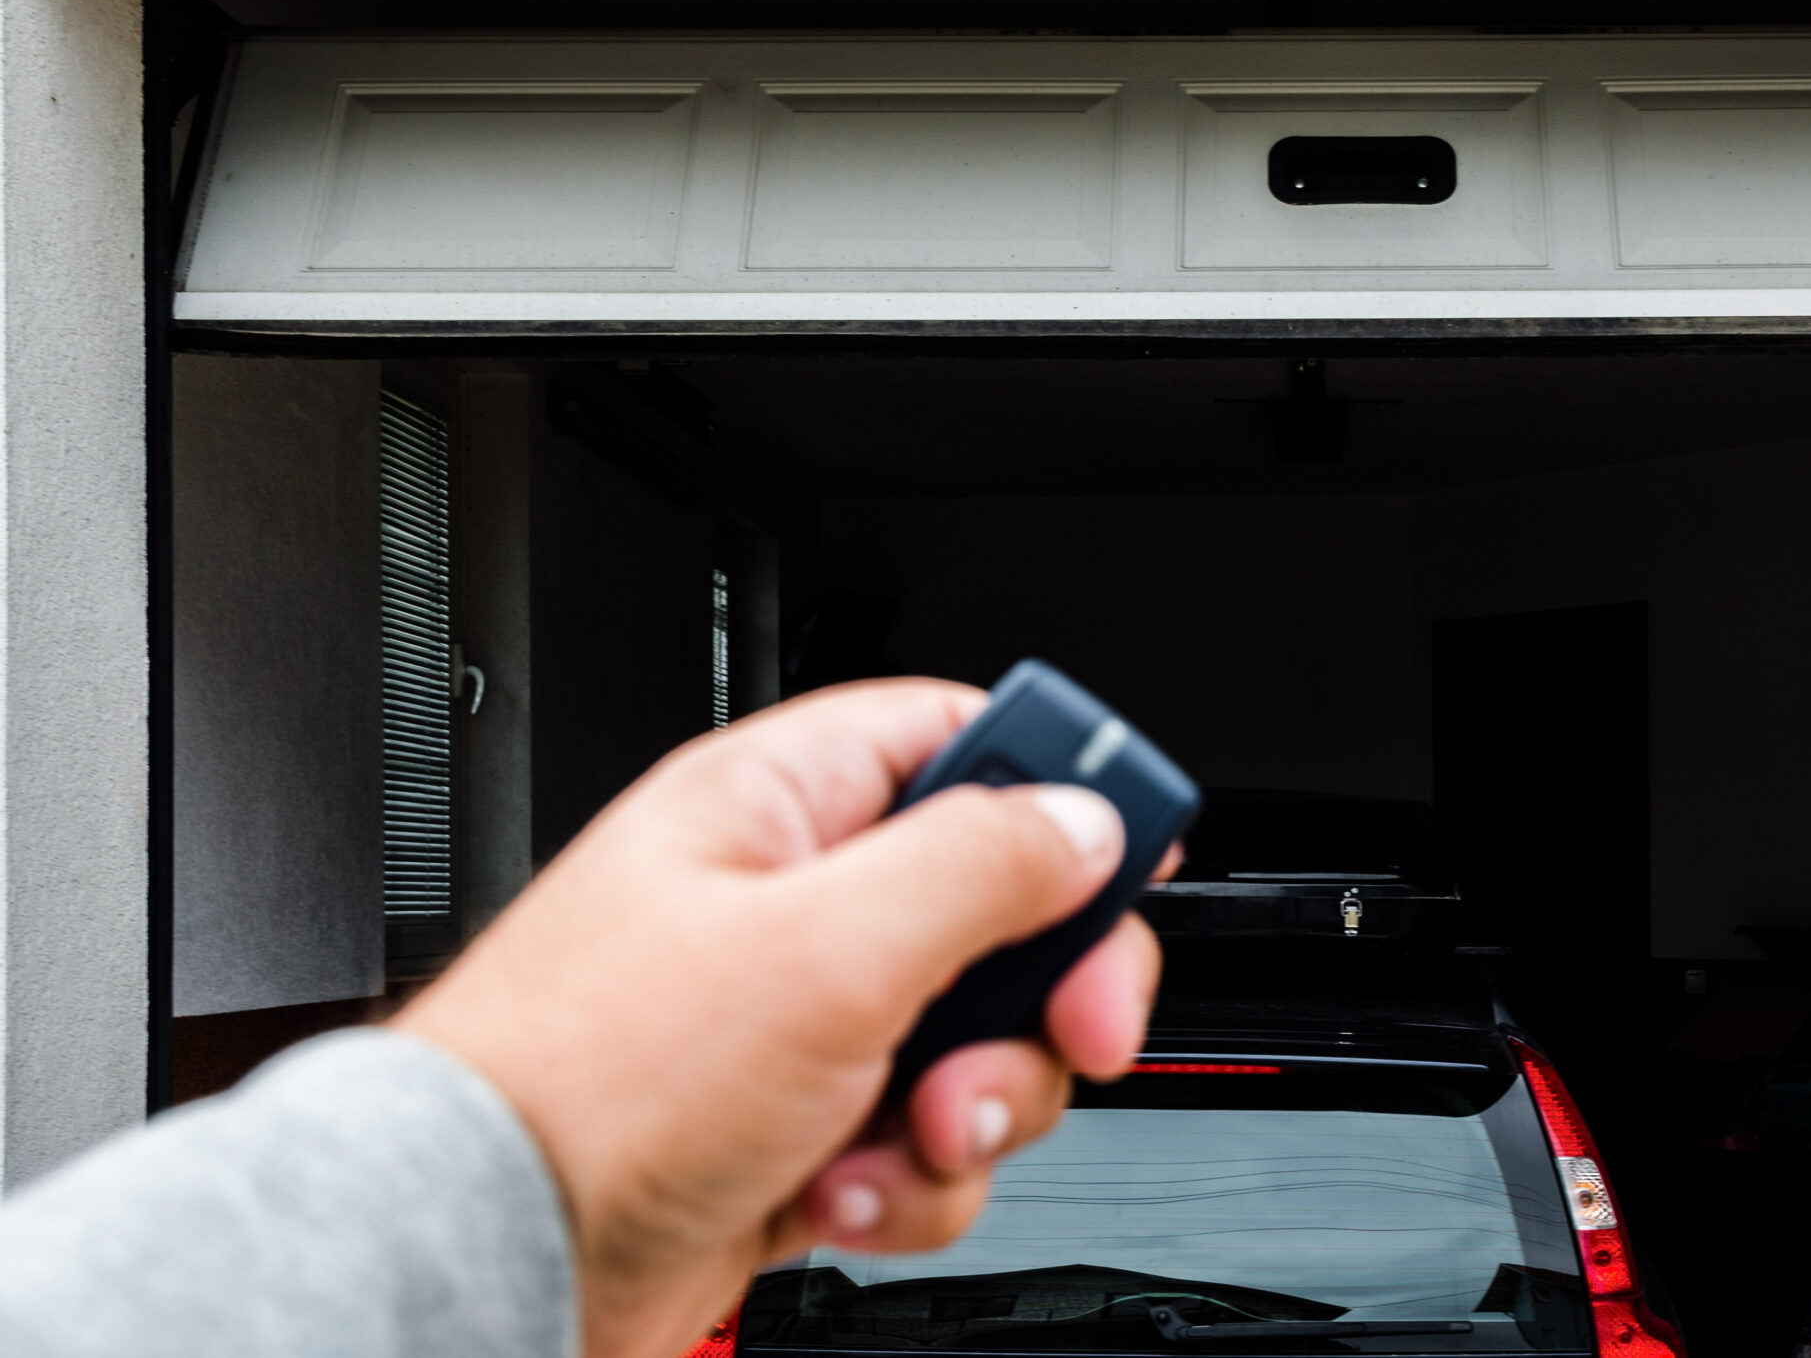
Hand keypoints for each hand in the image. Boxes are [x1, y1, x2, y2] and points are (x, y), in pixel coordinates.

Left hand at [393, 678, 1163, 1357]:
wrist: (488, 1260)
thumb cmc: (590, 1084)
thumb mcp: (826, 948)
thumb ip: (979, 867)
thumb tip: (1085, 820)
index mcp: (784, 804)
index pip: (962, 740)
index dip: (1062, 786)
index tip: (1132, 854)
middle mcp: (793, 903)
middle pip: (1003, 910)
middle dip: (1039, 994)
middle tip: (1065, 1030)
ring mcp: (797, 1026)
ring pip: (976, 1044)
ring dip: (971, 1109)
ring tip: (901, 1137)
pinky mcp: (796, 1133)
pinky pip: (920, 1145)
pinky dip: (904, 1185)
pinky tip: (836, 1196)